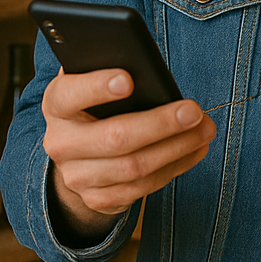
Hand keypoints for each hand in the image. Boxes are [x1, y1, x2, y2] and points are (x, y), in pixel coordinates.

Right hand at [42, 68, 215, 239]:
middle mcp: (61, 143)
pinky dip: (174, 167)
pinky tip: (194, 150)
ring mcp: (77, 176)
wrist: (79, 157)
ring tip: (203, 130)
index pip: (70, 94)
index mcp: (57, 105)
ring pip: (134, 167)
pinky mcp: (98, 199)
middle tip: (193, 111)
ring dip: (177, 148)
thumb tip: (144, 62)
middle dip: (160, 124)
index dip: (97, 87)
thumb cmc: (96, 107)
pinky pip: (142, 188)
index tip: (128, 80)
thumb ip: (108, 70)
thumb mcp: (93, 84)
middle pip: (114, 137)